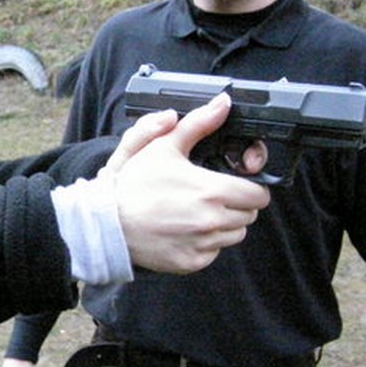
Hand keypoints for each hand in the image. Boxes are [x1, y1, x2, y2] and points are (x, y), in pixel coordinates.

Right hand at [107, 93, 271, 273]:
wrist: (107, 223)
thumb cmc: (134, 184)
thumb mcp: (164, 146)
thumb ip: (198, 124)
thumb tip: (223, 104)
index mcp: (212, 191)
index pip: (258, 196)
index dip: (250, 188)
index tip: (236, 185)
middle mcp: (211, 221)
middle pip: (249, 216)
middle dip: (237, 205)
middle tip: (212, 197)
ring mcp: (202, 245)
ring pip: (233, 236)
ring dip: (222, 225)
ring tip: (197, 214)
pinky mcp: (191, 262)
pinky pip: (213, 253)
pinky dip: (204, 244)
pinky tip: (183, 230)